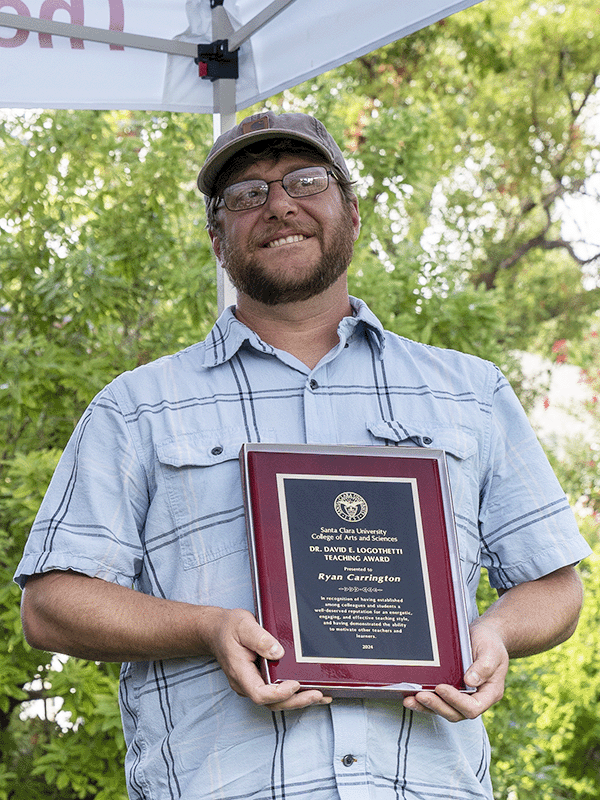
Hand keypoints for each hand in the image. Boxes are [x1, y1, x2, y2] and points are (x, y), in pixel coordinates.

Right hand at [203, 607, 331, 710]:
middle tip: (318, 695)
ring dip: (298, 701)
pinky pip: (276, 692)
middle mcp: (245, 683)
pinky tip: (310, 690)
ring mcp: (252, 683)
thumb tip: (278, 653)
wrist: (216, 629)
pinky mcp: (259, 679)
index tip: (296, 684)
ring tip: (321, 697)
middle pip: (271, 703)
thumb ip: (260, 639)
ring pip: (275, 701)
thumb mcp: (243, 625)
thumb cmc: (228, 627)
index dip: (279, 694)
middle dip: (296, 701)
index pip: (259, 693)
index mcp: (240, 672)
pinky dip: (293, 694)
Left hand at [402, 621, 508, 721]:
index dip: (456, 701)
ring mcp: (463, 696)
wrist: (486, 635)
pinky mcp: (451, 691)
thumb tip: (469, 682)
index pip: (473, 707)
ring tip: (410, 700)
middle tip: (421, 695)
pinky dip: (424, 702)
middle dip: (437, 705)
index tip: (441, 688)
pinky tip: (411, 697)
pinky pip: (438, 701)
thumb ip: (484, 667)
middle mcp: (476, 699)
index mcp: (489, 693)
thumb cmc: (490, 643)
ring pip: (444, 710)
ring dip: (427, 707)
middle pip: (456, 713)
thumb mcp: (491, 652)